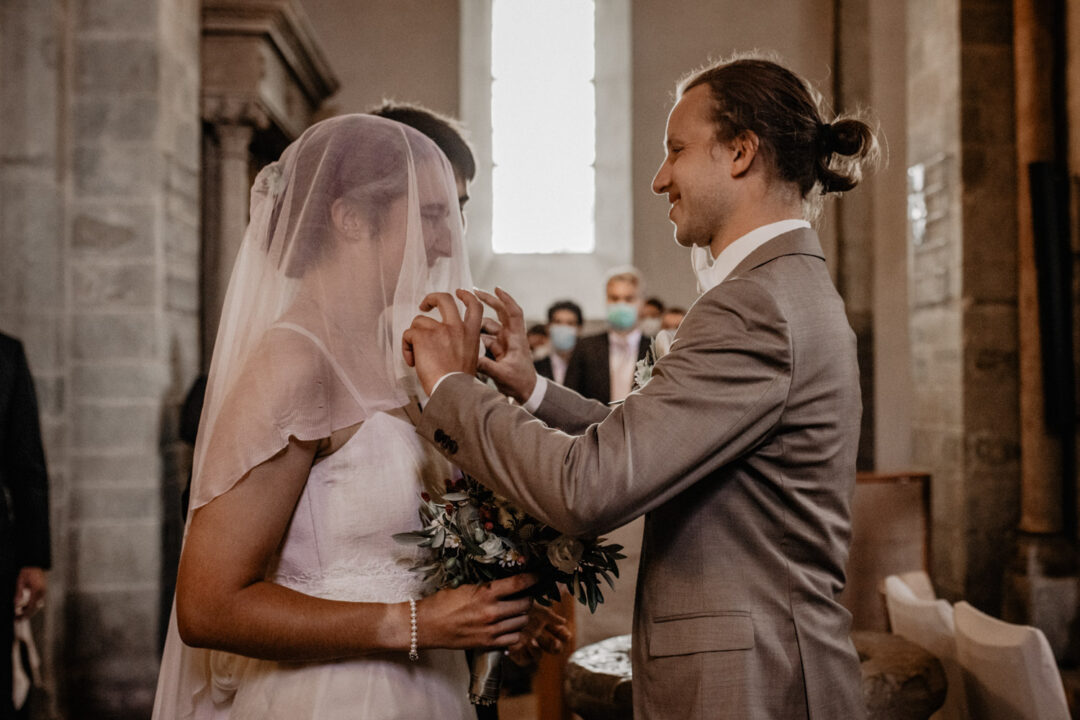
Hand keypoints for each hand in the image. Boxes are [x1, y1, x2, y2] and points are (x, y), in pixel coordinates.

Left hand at [14, 567, 45, 618]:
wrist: (35, 563)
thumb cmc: (27, 571)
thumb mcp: (20, 581)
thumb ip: (19, 593)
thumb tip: (16, 605)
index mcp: (37, 590)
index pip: (32, 606)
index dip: (26, 614)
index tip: (19, 619)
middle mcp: (42, 592)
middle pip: (35, 607)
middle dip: (27, 614)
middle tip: (18, 619)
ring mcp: (43, 591)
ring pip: (37, 605)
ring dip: (29, 610)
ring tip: (19, 613)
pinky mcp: (43, 590)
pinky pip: (38, 601)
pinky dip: (31, 605)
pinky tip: (24, 606)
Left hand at [402, 290, 484, 395]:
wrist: (453, 390)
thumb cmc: (459, 382)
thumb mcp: (470, 358)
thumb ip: (461, 344)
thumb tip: (445, 344)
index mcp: (471, 333)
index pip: (474, 306)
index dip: (466, 296)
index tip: (459, 293)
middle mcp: (456, 327)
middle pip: (444, 299)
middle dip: (432, 298)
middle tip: (424, 306)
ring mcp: (439, 330)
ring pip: (419, 321)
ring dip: (414, 337)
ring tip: (417, 356)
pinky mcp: (423, 336)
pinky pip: (408, 335)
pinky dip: (407, 348)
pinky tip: (412, 361)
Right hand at [418, 573, 535, 649]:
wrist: (426, 626)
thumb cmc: (442, 603)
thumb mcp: (466, 586)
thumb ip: (488, 586)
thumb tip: (508, 582)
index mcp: (486, 593)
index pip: (519, 583)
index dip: (533, 578)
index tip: (539, 575)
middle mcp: (492, 612)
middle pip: (525, 603)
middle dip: (528, 597)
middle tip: (525, 593)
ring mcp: (491, 630)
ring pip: (522, 621)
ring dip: (522, 614)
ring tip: (516, 609)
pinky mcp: (488, 644)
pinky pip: (514, 638)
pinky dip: (515, 631)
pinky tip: (509, 625)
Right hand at [473, 288, 537, 402]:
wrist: (527, 392)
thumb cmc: (520, 383)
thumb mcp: (502, 375)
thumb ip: (486, 366)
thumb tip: (469, 356)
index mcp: (516, 338)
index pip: (513, 313)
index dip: (506, 299)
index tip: (496, 288)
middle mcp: (510, 337)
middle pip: (500, 313)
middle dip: (487, 301)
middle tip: (471, 292)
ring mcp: (504, 342)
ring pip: (488, 326)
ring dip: (477, 323)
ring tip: (460, 319)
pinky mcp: (498, 350)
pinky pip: (484, 338)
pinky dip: (476, 336)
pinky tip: (464, 336)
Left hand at [506, 601, 572, 665]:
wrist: (500, 606)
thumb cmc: (517, 604)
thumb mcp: (535, 607)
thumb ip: (551, 616)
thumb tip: (563, 621)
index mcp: (543, 622)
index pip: (559, 632)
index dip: (563, 635)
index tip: (566, 635)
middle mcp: (536, 634)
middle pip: (551, 647)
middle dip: (555, 647)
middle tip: (554, 644)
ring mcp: (526, 643)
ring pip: (538, 655)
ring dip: (537, 651)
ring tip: (532, 643)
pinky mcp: (514, 652)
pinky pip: (524, 660)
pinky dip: (523, 655)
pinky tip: (518, 646)